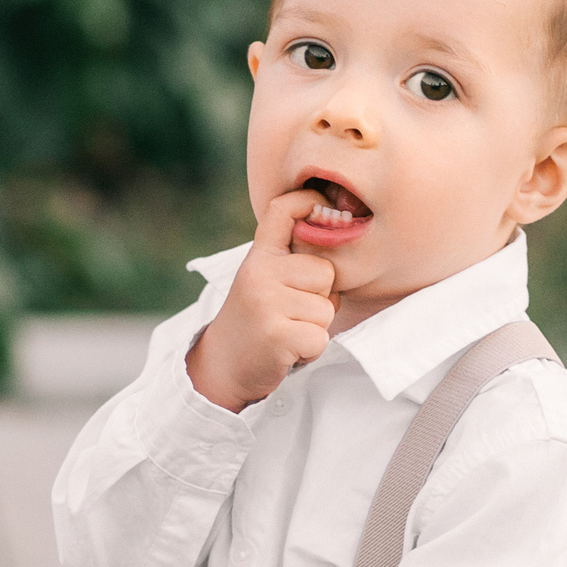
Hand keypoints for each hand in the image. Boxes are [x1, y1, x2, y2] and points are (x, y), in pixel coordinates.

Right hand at [188, 188, 336, 410]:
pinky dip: (310, 350)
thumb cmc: (258, 320)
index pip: (282, 210)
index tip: (325, 205)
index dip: (310, 201)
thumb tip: (343, 232)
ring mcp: (265, 303)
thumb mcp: (266, 280)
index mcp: (259, 256)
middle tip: (291, 313)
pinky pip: (320, 337)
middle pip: (326, 273)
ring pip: (326, 309)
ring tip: (287, 331)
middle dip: (320, 298)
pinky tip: (287, 350)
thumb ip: (293, 260)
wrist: (223, 365)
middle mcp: (258, 272)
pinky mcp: (275, 335)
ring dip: (315, 328)